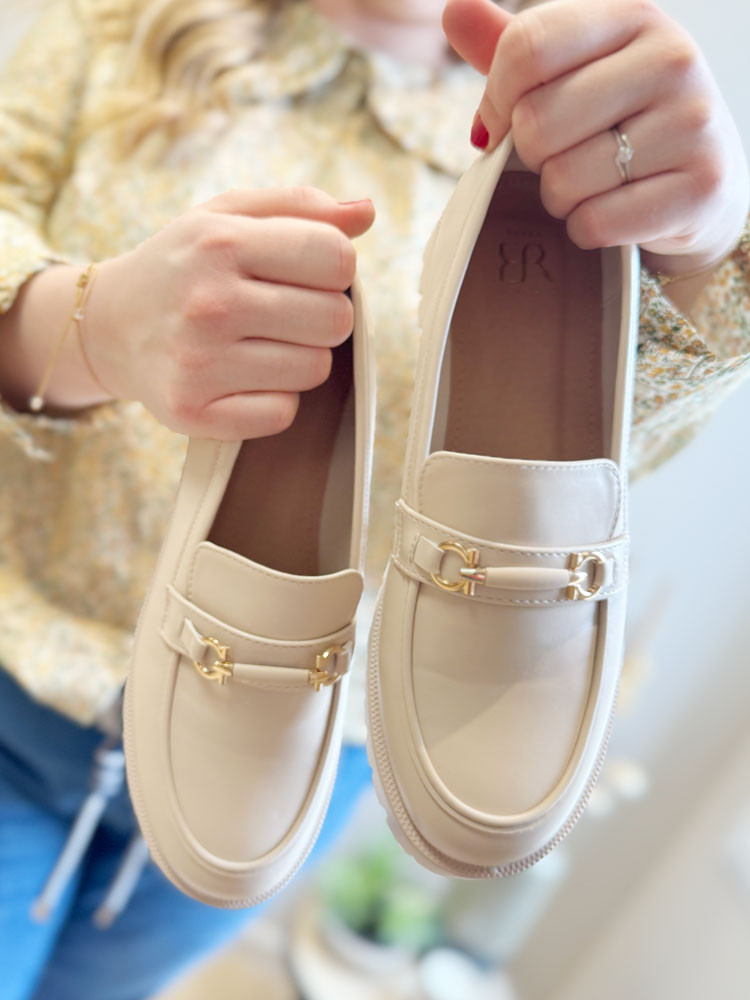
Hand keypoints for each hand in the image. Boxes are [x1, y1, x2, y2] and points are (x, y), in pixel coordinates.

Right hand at [85, 187, 374, 438]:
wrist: (109, 325)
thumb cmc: (185, 266)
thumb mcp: (228, 216)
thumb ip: (299, 206)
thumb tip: (367, 212)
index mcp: (221, 242)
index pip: (336, 257)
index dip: (335, 267)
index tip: (307, 272)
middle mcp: (209, 303)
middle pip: (335, 319)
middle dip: (322, 315)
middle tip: (284, 313)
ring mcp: (198, 362)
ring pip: (314, 369)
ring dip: (300, 358)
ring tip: (259, 344)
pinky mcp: (193, 411)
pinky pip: (282, 414)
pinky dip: (273, 399)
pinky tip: (243, 379)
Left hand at [443, 0, 748, 275]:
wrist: (701, 183)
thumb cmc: (621, 122)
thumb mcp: (572, 73)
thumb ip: (516, 48)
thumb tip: (454, 10)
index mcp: (633, 17)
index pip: (527, 49)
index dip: (496, 99)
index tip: (501, 124)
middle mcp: (672, 59)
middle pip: (537, 122)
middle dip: (531, 156)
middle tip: (562, 157)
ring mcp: (693, 123)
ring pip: (563, 179)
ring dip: (559, 197)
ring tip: (591, 185)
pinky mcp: (699, 188)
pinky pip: (595, 222)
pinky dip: (586, 229)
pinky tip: (612, 211)